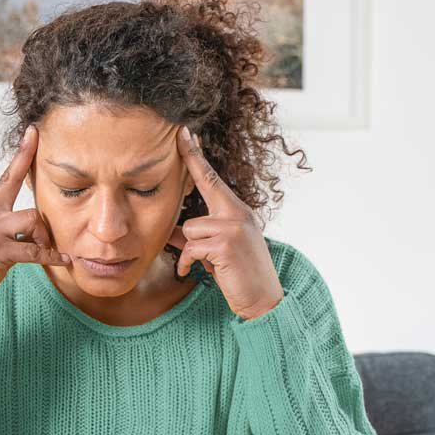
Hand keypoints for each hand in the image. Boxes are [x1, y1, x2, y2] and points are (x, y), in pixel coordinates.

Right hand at [0, 125, 69, 325]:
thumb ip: (2, 229)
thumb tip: (29, 227)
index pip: (4, 177)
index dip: (21, 154)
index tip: (32, 133)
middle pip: (15, 186)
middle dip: (30, 171)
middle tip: (42, 161)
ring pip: (31, 218)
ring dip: (44, 236)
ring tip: (44, 249)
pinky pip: (34, 251)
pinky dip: (52, 256)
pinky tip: (64, 260)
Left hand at [166, 126, 284, 320]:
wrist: (264, 300)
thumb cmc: (241, 275)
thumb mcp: (220, 250)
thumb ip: (198, 237)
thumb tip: (170, 232)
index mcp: (238, 211)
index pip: (213, 178)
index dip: (196, 157)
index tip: (185, 134)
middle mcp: (238, 214)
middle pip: (199, 198)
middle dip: (191, 192)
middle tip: (181, 146)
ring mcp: (233, 227)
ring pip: (190, 229)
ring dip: (192, 251)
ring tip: (209, 264)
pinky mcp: (226, 244)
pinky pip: (190, 248)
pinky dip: (188, 262)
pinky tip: (197, 272)